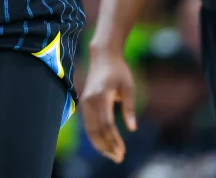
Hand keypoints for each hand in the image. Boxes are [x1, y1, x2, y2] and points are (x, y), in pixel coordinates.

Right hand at [81, 47, 137, 162]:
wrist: (102, 56)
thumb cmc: (119, 71)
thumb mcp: (129, 87)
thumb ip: (130, 108)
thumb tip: (132, 129)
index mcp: (101, 95)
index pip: (106, 124)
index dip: (114, 140)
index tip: (122, 151)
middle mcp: (89, 100)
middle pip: (96, 130)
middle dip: (107, 146)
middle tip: (119, 158)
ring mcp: (84, 102)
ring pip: (89, 129)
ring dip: (100, 144)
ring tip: (112, 155)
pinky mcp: (83, 103)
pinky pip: (88, 125)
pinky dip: (95, 137)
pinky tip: (104, 145)